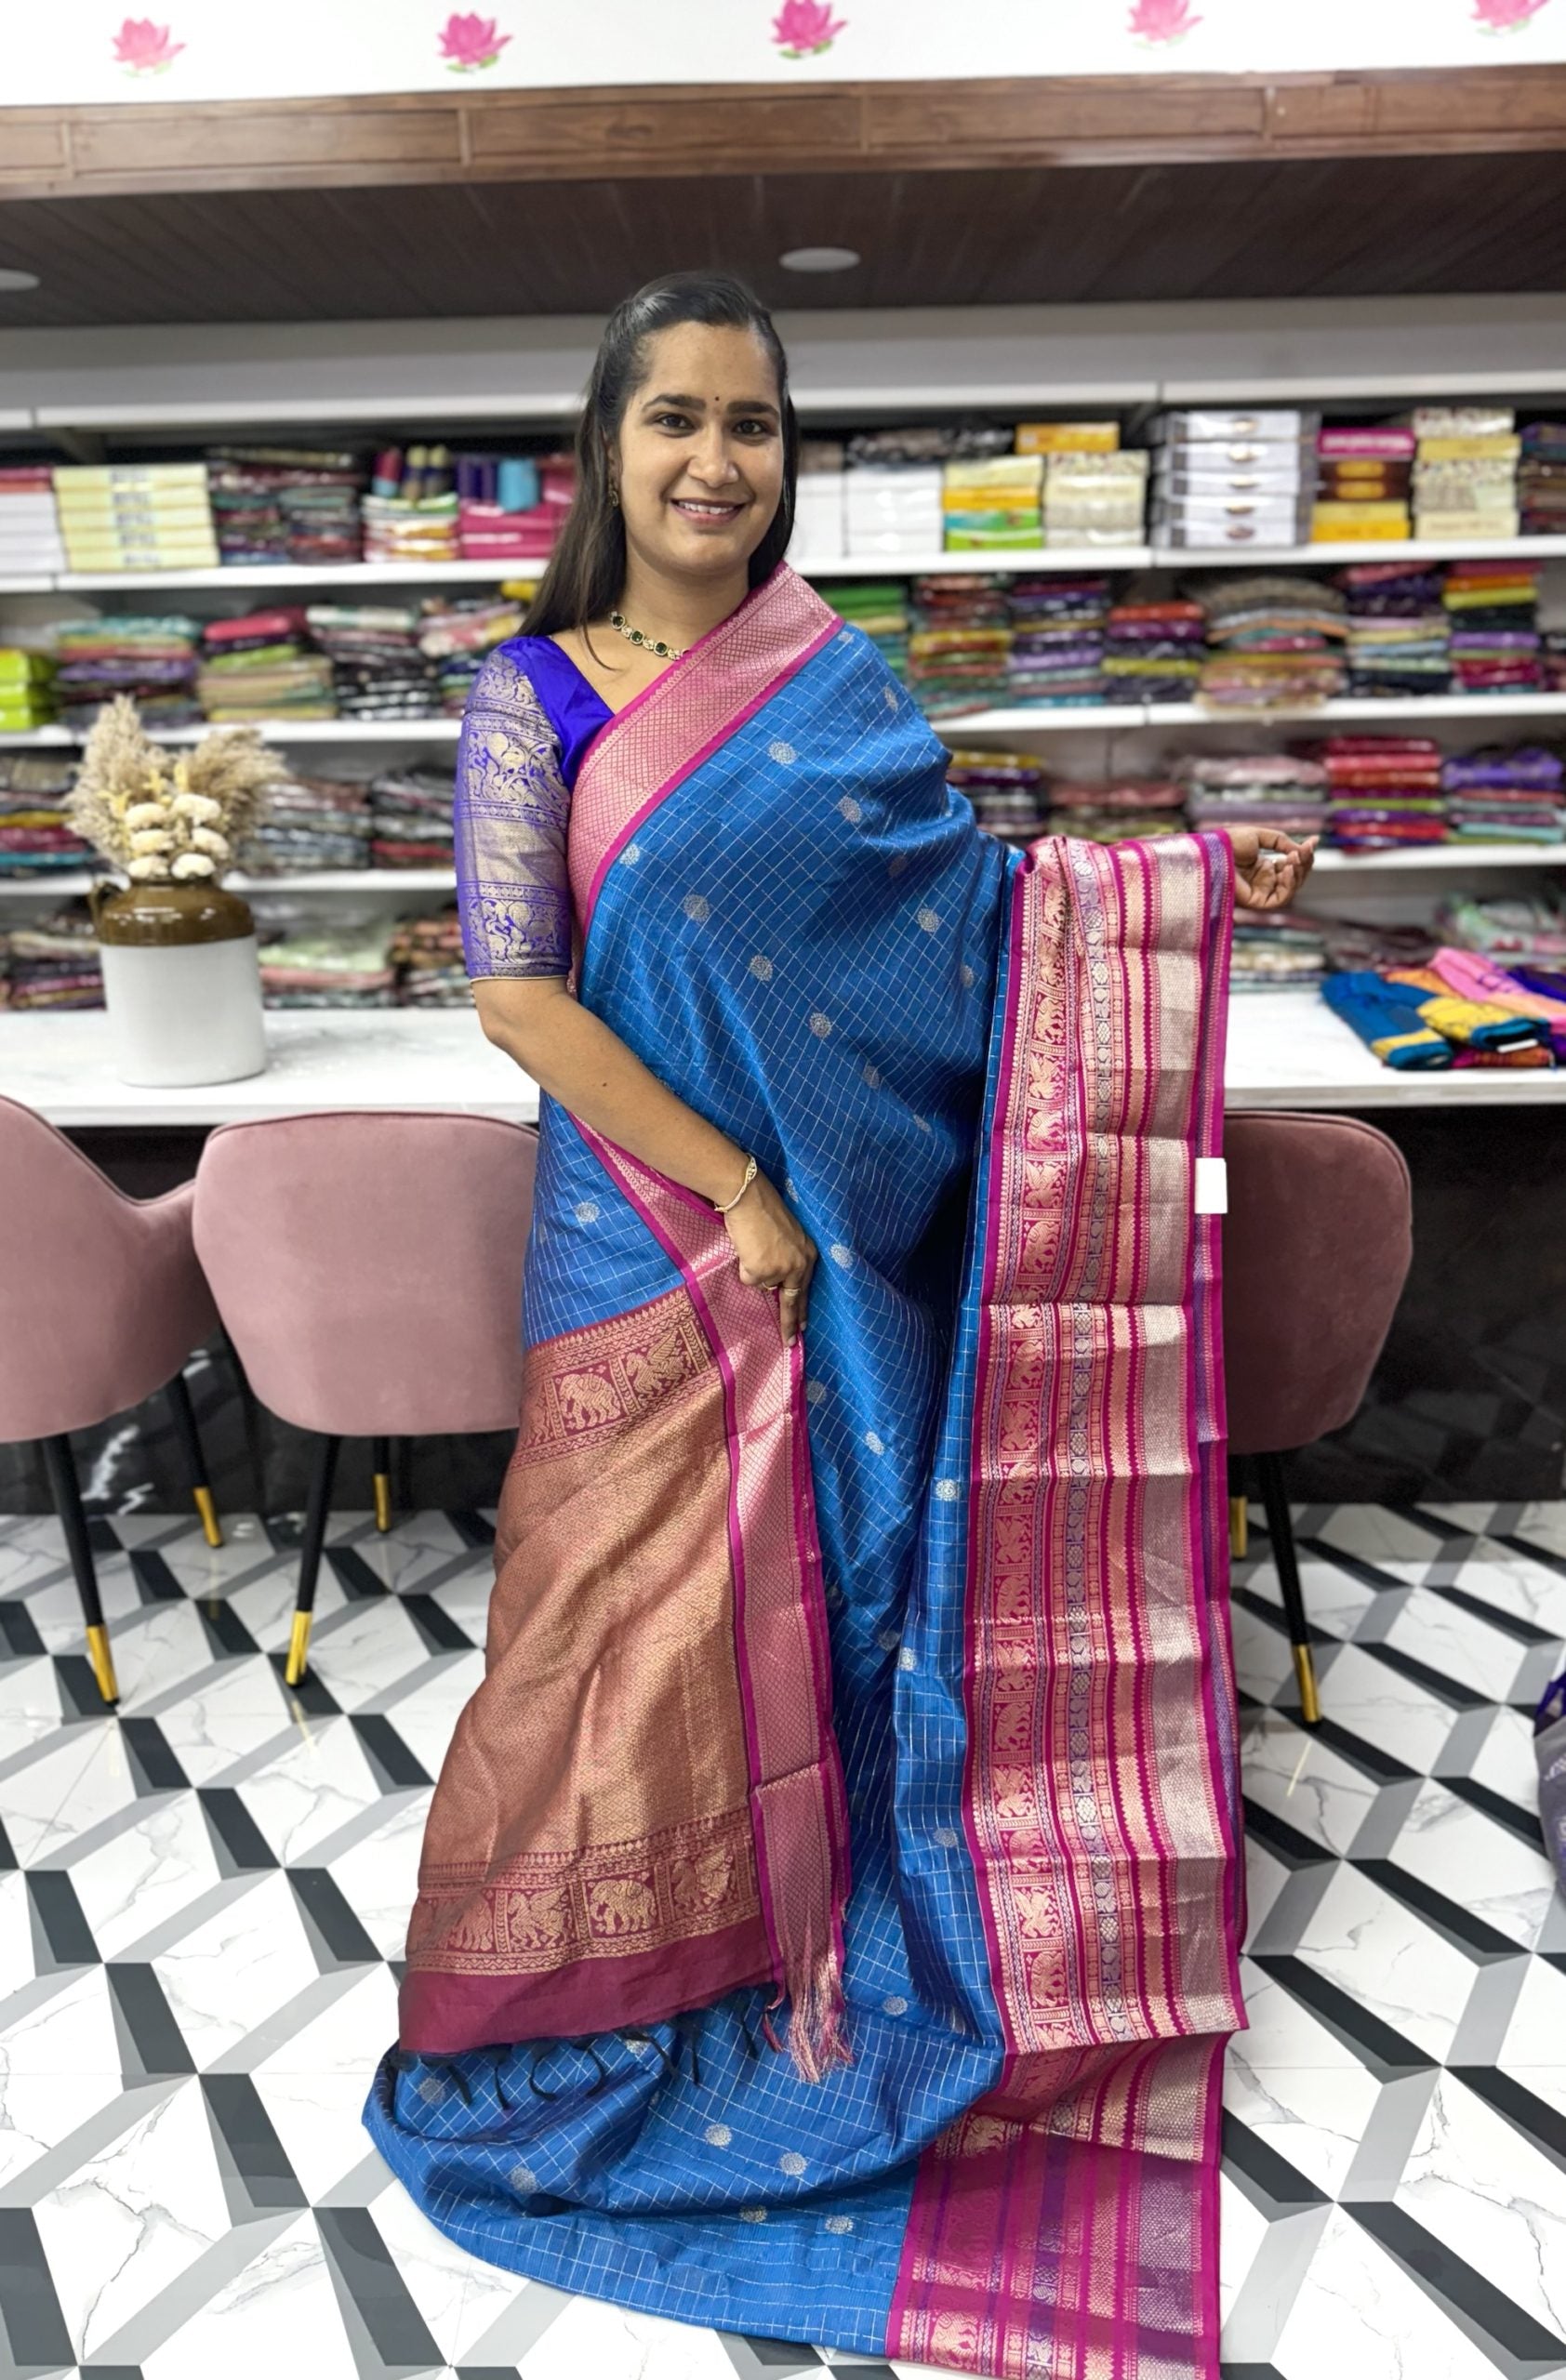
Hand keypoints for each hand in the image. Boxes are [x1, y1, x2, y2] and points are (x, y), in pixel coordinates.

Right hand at [722, 1167, 816, 1343]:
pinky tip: (746, 1246)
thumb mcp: (786, 1236)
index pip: (806, 1288)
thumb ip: (786, 1258)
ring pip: (762, 1284)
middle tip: (790, 1342)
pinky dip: (743, 1265)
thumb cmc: (763, 1210)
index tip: (803, 1327)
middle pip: (792, 1300)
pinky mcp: (761, 1271)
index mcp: (808, 1254)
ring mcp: (780, 1269)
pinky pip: (747, 1278)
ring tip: (752, 1244)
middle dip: (789, 1322)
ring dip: (754, 1269)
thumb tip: (773, 1282)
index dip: (802, 1309)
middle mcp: (799, 1264)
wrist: (748, 1196)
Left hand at [1230, 826, 1317, 911]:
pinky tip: (1288, 869)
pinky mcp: (1257, 902)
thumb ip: (1282, 842)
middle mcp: (1262, 881)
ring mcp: (1260, 892)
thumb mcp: (1260, 837)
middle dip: (1304, 863)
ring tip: (1295, 857)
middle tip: (1306, 849)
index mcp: (1262, 867)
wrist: (1211, 853)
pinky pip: (1281, 898)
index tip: (1314, 841)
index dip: (1304, 855)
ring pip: (1291, 889)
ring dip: (1298, 873)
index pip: (1291, 865)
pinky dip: (1289, 885)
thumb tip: (1303, 848)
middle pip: (1294, 878)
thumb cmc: (1228, 843)